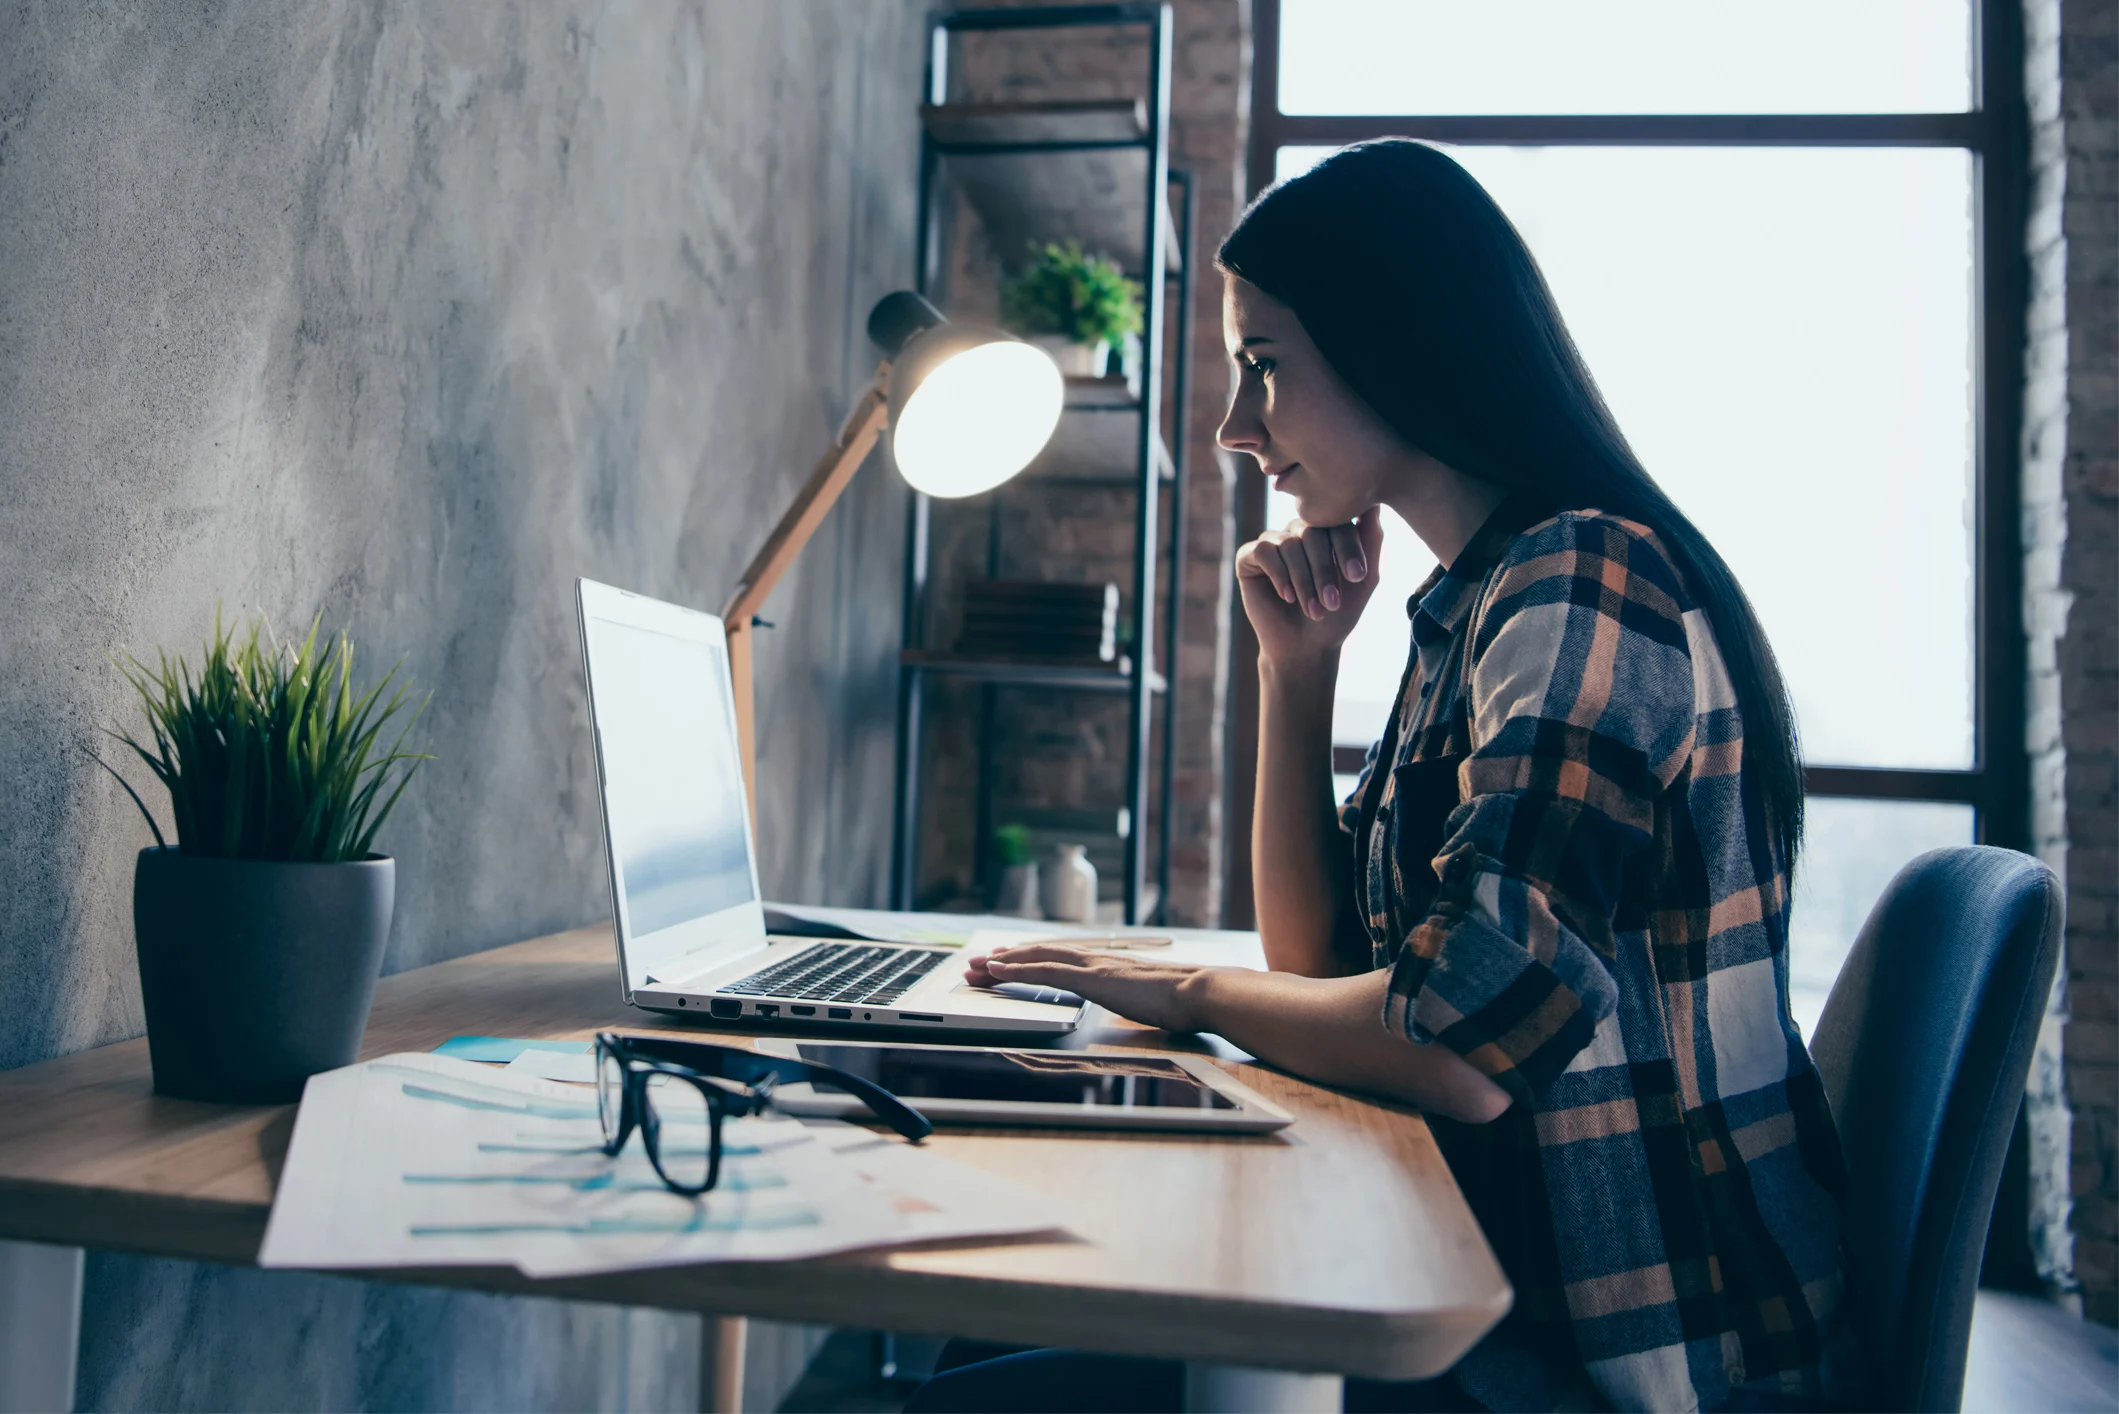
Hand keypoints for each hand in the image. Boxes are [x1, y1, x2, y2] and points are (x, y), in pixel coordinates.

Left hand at [966, 944, 1216, 1033]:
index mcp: (1107, 965)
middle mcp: (1095, 959)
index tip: (1007, 960)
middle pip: (1040, 953)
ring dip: (1002, 962)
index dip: (1029, 958)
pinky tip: (997, 971)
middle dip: (1006, 957)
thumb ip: (1131, 998)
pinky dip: (1017, 969)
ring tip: (975, 967)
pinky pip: (1045, 972)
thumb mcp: (1148, 1000)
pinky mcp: (1091, 978)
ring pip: (1036, 958)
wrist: (1199, 992)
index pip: (1059, 957)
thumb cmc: (1182, 1000)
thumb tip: (1131, 1003)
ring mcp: (1092, 966)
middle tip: (977, 962)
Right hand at [1236, 507, 1384, 664]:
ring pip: (1289, 543)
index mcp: (1325, 530)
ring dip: (1304, 580)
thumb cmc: (1337, 614)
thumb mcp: (1364, 578)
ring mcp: (1273, 541)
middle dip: (1324, 569)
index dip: (1348, 547)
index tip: (1357, 577)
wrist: (1306, 647)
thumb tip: (1375, 503)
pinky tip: (1288, 597)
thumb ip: (1371, 540)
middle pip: (1311, 530)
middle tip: (1332, 601)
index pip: (1337, 520)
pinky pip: (1263, 550)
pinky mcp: (1249, 556)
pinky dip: (1279, 575)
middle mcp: (1298, 530)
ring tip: (1313, 608)